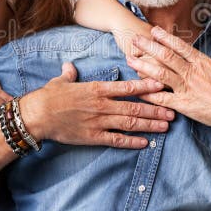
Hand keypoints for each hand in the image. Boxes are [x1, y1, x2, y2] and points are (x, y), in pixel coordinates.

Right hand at [20, 62, 173, 148]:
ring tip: (166, 127)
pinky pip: (116, 140)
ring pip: (130, 124)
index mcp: (97, 89)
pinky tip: (145, 144)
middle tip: (173, 112)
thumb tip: (70, 67)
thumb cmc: (48, 96)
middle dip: (156, 110)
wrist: (36, 115)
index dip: (146, 86)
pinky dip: (131, 142)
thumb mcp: (61, 81)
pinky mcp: (93, 137)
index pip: (127, 87)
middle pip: (135, 108)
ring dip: (150, 125)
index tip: (161, 85)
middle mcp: (102, 105)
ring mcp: (98, 122)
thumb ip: (70, 74)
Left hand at [127, 26, 210, 137]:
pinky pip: (161, 98)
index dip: (166, 38)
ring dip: (143, 66)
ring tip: (130, 59)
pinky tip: (137, 89)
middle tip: (135, 39)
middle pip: (166, 56)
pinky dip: (148, 94)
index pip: (181, 47)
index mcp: (204, 63)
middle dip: (148, 47)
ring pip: (160, 74)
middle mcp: (192, 73)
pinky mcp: (183, 105)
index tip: (154, 31)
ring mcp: (187, 89)